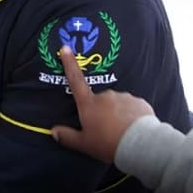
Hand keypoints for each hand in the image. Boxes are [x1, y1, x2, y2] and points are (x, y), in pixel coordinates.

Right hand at [51, 46, 153, 162]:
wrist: (139, 145)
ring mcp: (123, 97)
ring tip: (122, 132)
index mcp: (89, 103)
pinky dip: (132, 116)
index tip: (65, 48)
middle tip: (107, 130)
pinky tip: (133, 129)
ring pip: (117, 104)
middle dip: (102, 111)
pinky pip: (132, 108)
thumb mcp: (84, 144)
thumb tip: (53, 131)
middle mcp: (105, 96)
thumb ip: (68, 136)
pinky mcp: (139, 102)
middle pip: (100, 100)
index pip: (75, 80)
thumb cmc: (108, 143)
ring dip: (118, 114)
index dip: (69, 63)